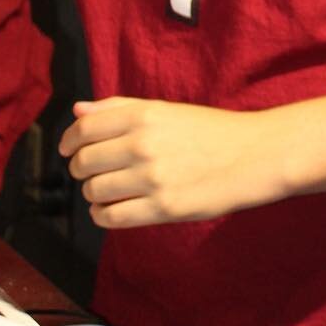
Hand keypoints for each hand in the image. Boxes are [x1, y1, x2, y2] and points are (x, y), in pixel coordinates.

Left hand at [59, 97, 286, 227]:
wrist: (257, 155)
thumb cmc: (213, 132)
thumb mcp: (168, 110)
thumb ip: (121, 108)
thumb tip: (78, 110)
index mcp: (145, 116)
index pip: (83, 130)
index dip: (69, 142)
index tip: (70, 150)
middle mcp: (143, 144)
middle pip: (83, 163)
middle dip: (84, 170)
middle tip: (99, 171)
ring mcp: (152, 177)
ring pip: (93, 192)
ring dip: (96, 193)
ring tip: (114, 189)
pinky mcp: (162, 207)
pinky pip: (110, 217)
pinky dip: (105, 214)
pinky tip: (117, 207)